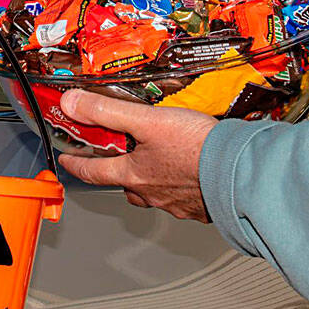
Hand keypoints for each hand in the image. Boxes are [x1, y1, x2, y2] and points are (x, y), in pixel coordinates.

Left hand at [57, 90, 215, 221]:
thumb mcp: (147, 120)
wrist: (241, 172)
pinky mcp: (202, 205)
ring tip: (153, 162)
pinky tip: (187, 173)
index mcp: (134, 175)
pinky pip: (182, 198)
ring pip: (153, 193)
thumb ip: (108, 110)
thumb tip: (72, 103)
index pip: (93, 172)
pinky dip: (178, 186)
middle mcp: (152, 193)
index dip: (76, 164)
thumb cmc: (197, 149)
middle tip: (113, 158)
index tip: (67, 161)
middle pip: (125, 185)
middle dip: (116, 172)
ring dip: (148, 180)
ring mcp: (177, 203)